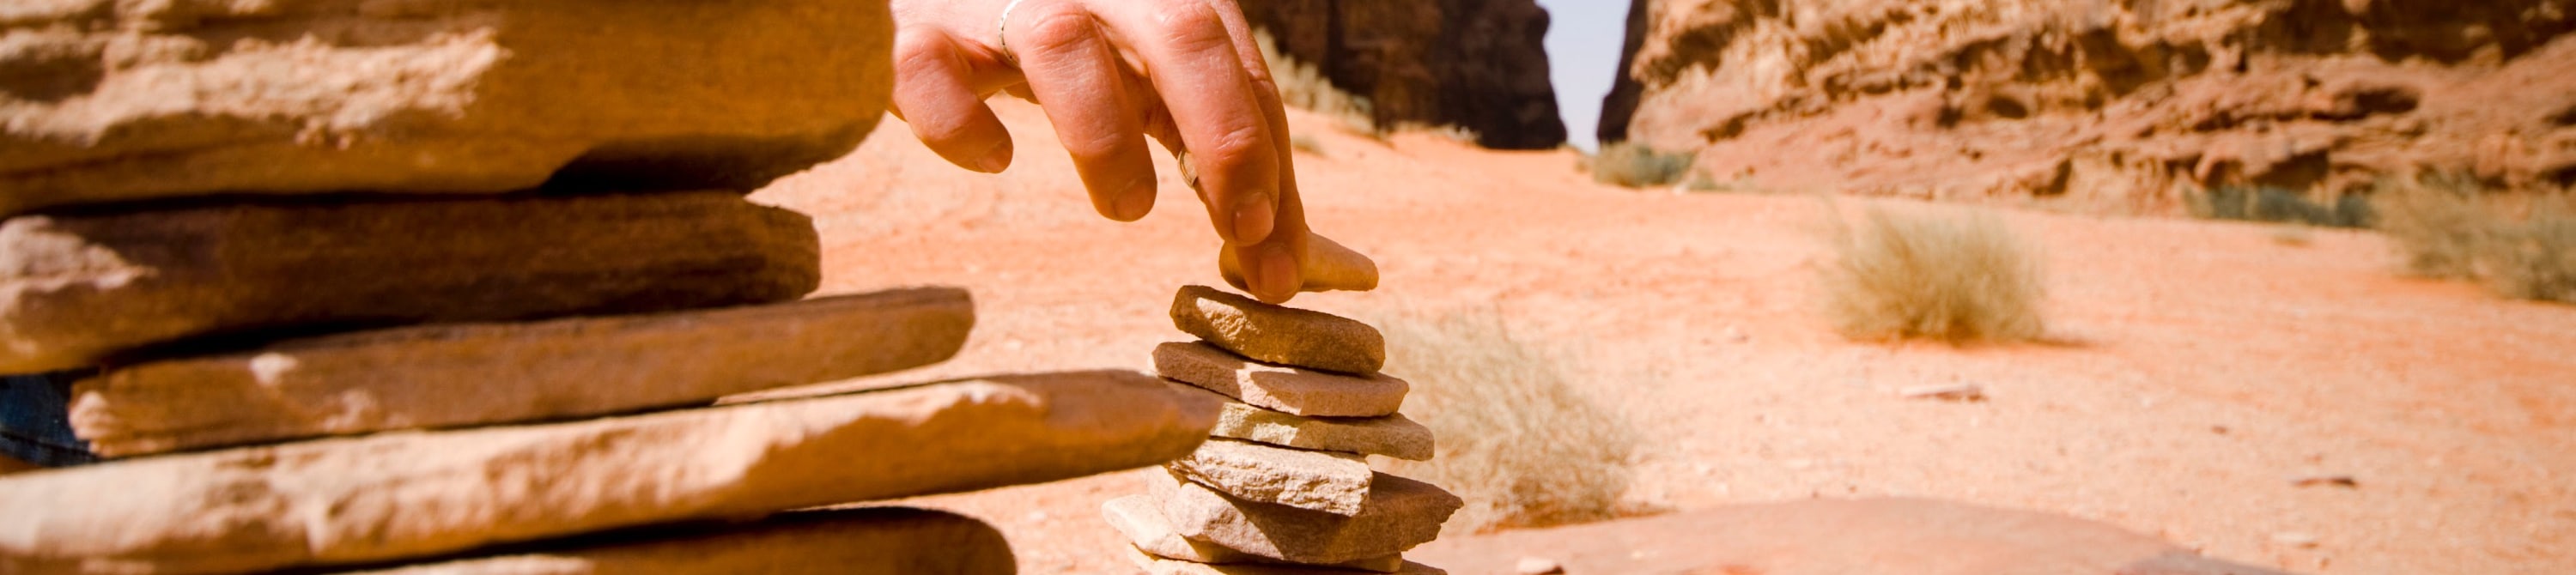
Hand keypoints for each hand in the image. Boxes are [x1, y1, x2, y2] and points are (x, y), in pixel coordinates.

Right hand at [886, 0, 1309, 302]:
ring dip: (1107, 135)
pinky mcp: (914, 27)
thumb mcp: (1140, 71)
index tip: (1276, 258)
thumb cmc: (1060, 37)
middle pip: (1182, 31)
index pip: (1238, 67)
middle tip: (1242, 228)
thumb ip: (1206, 148)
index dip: (1269, 159)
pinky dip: (963, 124)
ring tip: (1129, 208)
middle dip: (1225, 135)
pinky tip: (996, 160)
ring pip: (1063, 45)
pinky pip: (931, 69)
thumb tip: (1284, 263)